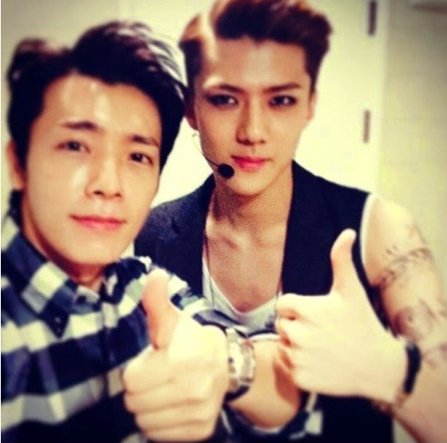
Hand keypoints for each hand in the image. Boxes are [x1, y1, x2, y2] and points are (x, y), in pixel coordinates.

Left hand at [123, 269, 228, 440]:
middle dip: (139, 389)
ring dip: (147, 407)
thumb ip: (157, 301)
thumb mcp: (173, 319)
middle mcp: (195, 389)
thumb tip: (154, 274)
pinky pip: (159, 434)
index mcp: (184, 359)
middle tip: (155, 377)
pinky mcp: (201, 430)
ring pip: (145, 421)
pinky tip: (170, 404)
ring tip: (162, 390)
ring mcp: (199, 412)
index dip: (136, 369)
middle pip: (135, 402)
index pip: (131, 380)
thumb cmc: (191, 340)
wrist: (226, 365)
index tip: (151, 361)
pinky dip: (159, 422)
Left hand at [275, 229, 404, 400]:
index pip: (283, 304)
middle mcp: (298, 334)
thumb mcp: (352, 290)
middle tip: (319, 331)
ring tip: (319, 346)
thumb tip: (347, 232)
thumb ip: (342, 260)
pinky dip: (298, 365)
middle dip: (295, 325)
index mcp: (305, 309)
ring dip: (295, 345)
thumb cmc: (362, 323)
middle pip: (281, 324)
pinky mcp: (300, 378)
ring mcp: (299, 358)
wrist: (378, 366)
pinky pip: (287, 366)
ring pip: (283, 345)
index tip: (314, 313)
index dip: (297, 308)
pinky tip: (319, 362)